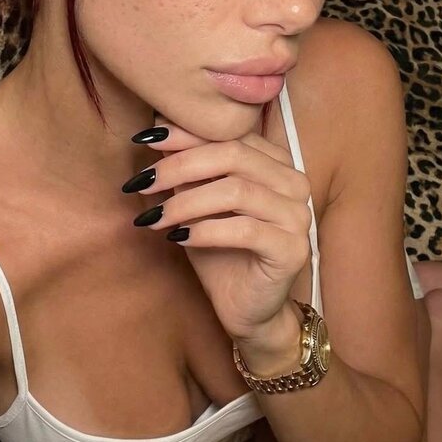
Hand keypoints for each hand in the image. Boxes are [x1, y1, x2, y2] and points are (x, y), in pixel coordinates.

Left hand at [130, 112, 311, 343]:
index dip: (186, 133)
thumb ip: (187, 170)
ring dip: (186, 202)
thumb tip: (154, 133)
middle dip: (180, 165)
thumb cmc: (220, 252)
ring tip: (155, 217)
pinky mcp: (292, 249)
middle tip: (143, 182)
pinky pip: (244, 230)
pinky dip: (204, 231)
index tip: (145, 138)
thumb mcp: (197, 204)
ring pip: (236, 191)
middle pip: (233, 155)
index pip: (230, 134)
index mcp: (276, 162)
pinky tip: (177, 238)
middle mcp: (294, 182)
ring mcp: (298, 215)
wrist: (246, 309)